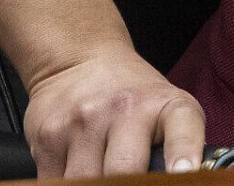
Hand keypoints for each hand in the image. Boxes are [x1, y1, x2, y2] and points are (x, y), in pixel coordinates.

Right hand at [23, 45, 205, 176]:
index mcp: (166, 106)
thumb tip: (180, 180)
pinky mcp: (49, 136)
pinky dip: (66, 185)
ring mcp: (83, 122)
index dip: (184, 153)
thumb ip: (173, 149)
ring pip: (84, 183)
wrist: (80, 59)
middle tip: (129, 184)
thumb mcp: (165, 110)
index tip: (184, 172)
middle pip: (124, 172)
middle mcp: (125, 109)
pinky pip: (55, 183)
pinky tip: (74, 173)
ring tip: (101, 177)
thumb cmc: (132, 97)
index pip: (182, 129)